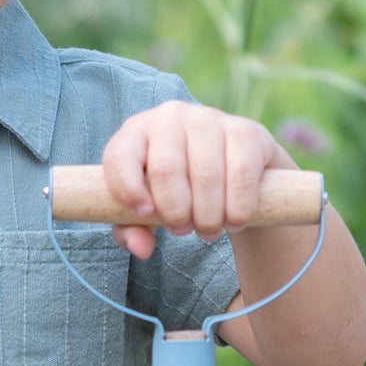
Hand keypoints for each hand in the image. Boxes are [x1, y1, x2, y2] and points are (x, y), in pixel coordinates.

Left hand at [97, 104, 286, 259]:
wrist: (233, 171)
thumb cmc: (178, 191)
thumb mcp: (148, 210)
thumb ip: (132, 231)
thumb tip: (140, 249)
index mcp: (136, 131)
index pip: (120, 157)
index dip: (127, 191)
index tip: (144, 214)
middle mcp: (171, 116)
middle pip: (165, 170)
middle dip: (175, 213)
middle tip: (183, 230)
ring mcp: (210, 119)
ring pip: (206, 177)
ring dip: (208, 217)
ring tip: (208, 230)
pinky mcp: (246, 131)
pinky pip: (241, 176)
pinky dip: (237, 210)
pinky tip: (234, 220)